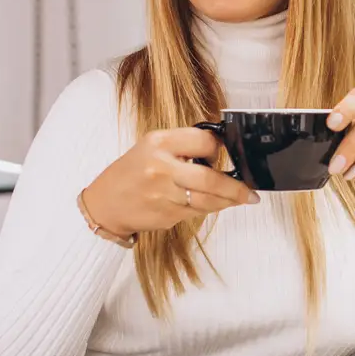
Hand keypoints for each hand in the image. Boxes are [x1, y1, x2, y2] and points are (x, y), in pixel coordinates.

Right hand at [82, 128, 258, 237]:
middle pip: (211, 179)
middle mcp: (161, 167)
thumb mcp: (151, 147)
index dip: (219, 147)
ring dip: (229, 201)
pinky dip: (210, 208)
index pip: (204, 141)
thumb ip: (183, 146)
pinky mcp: (165, 215)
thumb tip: (219, 151)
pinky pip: (196, 212)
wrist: (104, 204)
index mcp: (159, 143)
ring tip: (242, 198)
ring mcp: (163, 194)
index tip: (228, 153)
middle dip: (236, 188)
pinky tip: (217, 205)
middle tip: (251, 192)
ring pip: (207, 200)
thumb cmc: (131, 172)